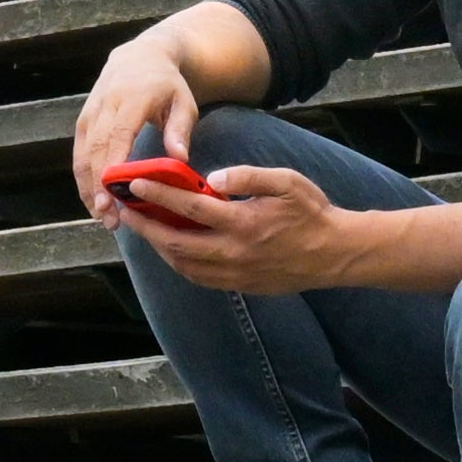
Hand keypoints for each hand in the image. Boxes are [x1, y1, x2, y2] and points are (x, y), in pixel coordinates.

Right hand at [74, 36, 205, 215]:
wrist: (139, 57)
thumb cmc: (167, 85)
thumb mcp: (184, 102)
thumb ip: (180, 130)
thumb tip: (180, 160)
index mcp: (132, 98)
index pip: (118, 133)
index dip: (113, 164)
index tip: (114, 192)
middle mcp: (105, 105)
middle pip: (96, 149)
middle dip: (99, 186)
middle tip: (110, 217)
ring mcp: (90, 114)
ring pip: (82, 155)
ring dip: (89, 188)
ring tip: (103, 217)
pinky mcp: (83, 122)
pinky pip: (79, 154)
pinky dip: (84, 180)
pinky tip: (95, 202)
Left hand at [111, 158, 381, 295]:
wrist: (336, 254)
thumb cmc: (312, 212)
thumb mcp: (286, 182)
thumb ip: (247, 176)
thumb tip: (212, 178)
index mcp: (243, 224)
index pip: (190, 208)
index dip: (159, 196)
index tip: (136, 184)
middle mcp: (234, 253)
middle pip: (175, 242)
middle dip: (146, 227)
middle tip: (126, 211)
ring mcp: (235, 274)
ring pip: (183, 265)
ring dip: (159, 247)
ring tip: (145, 228)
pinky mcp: (240, 285)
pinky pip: (198, 277)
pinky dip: (179, 262)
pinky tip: (173, 247)